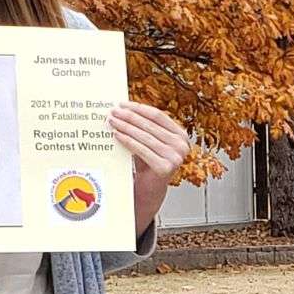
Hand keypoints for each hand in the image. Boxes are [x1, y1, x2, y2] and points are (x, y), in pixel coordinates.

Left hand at [110, 101, 189, 230]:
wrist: (150, 189)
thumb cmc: (148, 164)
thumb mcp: (150, 142)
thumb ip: (144, 127)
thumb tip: (124, 109)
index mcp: (181, 135)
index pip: (158, 116)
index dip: (139, 108)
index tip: (123, 104)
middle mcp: (182, 145)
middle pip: (150, 125)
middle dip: (129, 116)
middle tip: (114, 111)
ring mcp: (175, 157)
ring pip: (145, 136)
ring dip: (126, 127)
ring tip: (112, 121)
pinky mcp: (165, 168)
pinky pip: (141, 149)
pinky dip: (127, 141)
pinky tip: (117, 135)